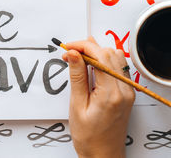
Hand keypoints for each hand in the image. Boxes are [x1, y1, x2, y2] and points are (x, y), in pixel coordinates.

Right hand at [62, 37, 134, 157]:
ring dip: (96, 53)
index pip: (100, 56)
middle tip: (69, 54)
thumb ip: (77, 76)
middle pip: (109, 53)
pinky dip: (104, 61)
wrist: (103, 154)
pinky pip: (118, 68)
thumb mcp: (77, 105)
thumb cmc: (89, 136)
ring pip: (116, 57)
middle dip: (87, 48)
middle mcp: (124, 90)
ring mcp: (128, 91)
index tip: (67, 47)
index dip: (81, 46)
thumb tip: (73, 54)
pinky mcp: (127, 92)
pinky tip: (91, 65)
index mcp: (111, 93)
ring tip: (79, 59)